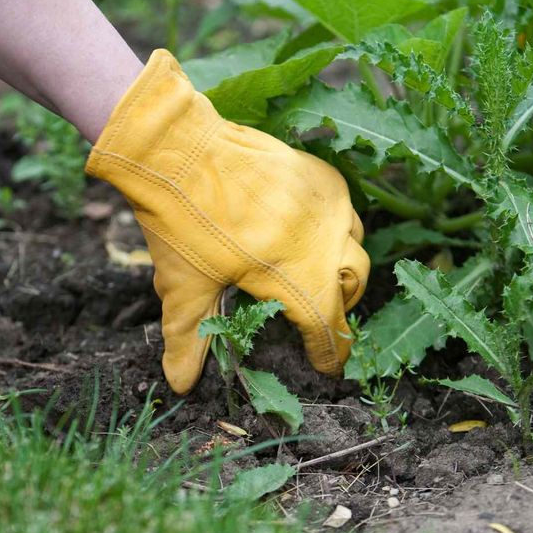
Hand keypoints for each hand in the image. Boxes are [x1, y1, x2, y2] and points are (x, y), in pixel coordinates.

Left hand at [86, 50, 369, 392]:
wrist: (177, 147)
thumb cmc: (180, 221)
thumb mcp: (184, 287)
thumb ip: (188, 339)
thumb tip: (181, 384)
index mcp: (296, 277)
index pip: (328, 326)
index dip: (330, 352)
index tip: (327, 366)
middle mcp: (323, 241)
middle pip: (353, 283)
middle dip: (341, 304)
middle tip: (318, 315)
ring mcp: (326, 204)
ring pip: (355, 243)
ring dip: (343, 264)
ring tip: (318, 272)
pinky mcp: (318, 173)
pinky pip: (343, 208)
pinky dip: (334, 226)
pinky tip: (309, 230)